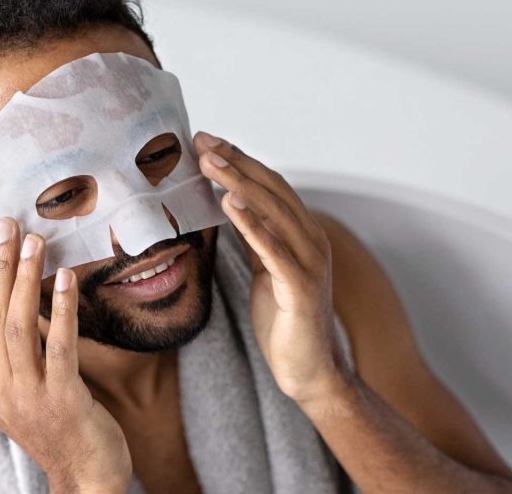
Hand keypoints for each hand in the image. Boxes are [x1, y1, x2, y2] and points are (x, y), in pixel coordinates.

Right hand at [0, 217, 132, 493]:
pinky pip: (58, 346)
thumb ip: (14, 359)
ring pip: (17, 327)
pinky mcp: (62, 400)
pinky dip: (60, 308)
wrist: (87, 481)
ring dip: (24, 279)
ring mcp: (27, 398)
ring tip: (35, 242)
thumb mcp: (24, 397)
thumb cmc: (61, 432)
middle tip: (8, 227)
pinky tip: (66, 279)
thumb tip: (14, 307)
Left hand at [193, 131, 352, 405]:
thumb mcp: (264, 269)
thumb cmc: (285, 320)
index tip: (206, 141)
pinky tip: (232, 204)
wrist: (309, 371)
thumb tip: (230, 204)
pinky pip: (275, 250)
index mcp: (300, 234)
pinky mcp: (301, 289)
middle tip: (201, 141)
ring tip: (210, 162)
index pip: (268, 185)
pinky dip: (254, 224)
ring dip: (239, 182)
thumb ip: (254, 237)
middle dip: (235, 162)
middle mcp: (310, 240)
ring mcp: (309, 263)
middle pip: (270, 189)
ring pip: (273, 211)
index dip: (239, 160)